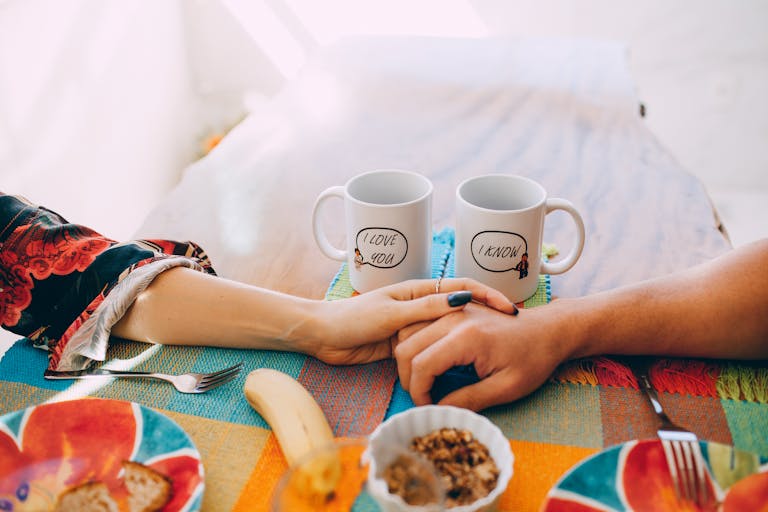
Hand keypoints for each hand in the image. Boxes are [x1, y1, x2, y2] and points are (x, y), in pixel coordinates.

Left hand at [306, 278, 516, 364]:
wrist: (323, 336)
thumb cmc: (354, 319)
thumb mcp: (394, 313)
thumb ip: (426, 309)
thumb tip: (461, 300)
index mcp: (419, 291)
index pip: (462, 287)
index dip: (487, 295)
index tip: (508, 309)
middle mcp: (420, 308)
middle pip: (460, 311)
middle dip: (484, 318)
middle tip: (507, 333)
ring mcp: (413, 328)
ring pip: (447, 334)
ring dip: (466, 342)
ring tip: (491, 354)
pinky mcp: (405, 348)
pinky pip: (432, 352)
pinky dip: (445, 359)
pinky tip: (461, 370)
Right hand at [393, 301, 571, 410]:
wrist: (549, 329)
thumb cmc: (534, 358)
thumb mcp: (507, 388)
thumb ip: (470, 400)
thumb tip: (439, 410)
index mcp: (466, 336)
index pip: (421, 365)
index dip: (418, 391)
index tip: (427, 407)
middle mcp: (454, 317)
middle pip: (407, 347)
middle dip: (408, 377)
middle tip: (423, 398)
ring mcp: (452, 310)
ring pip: (409, 333)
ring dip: (410, 360)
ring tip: (425, 382)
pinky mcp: (454, 309)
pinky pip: (421, 325)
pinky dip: (417, 345)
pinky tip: (430, 363)